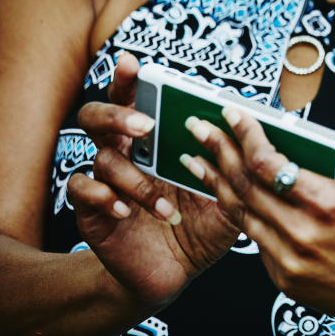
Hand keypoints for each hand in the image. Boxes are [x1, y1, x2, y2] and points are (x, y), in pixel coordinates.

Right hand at [67, 54, 238, 305]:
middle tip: (146, 127)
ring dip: (136, 180)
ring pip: (102, 157)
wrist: (175, 272)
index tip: (134, 63)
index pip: (135, 98)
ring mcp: (107, 181)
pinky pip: (82, 190)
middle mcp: (127, 153)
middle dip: (119, 114)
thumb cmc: (203, 224)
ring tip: (166, 206)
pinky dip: (104, 196)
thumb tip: (252, 129)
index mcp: (156, 140)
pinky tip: (127, 211)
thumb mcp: (230, 195)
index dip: (129, 78)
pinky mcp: (92, 211)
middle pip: (98, 115)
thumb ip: (239, 165)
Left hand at [184, 99, 334, 333]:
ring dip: (215, 183)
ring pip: (241, 213)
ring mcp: (290, 258)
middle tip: (198, 127)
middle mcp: (303, 231)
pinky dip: (238, 214)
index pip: (269, 163)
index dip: (246, 135)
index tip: (233, 115)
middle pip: (245, 185)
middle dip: (218, 151)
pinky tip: (226, 196)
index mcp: (328, 202)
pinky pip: (254, 240)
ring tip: (195, 159)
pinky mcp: (284, 278)